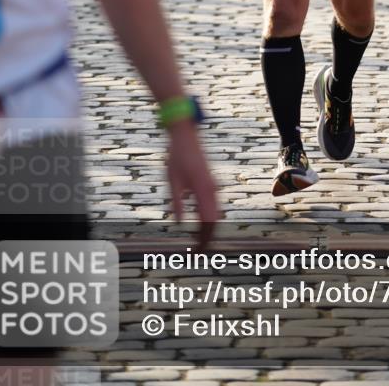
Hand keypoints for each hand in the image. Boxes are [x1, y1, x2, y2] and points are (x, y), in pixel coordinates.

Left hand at [165, 119, 220, 246]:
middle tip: (196, 253)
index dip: (204, 240)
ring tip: (198, 243)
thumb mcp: (172, 181)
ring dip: (209, 230)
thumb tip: (180, 224)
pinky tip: (200, 226)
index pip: (208, 223)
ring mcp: (213, 186)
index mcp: (202, 190)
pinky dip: (209, 219)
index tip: (197, 253)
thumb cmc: (176, 156)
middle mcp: (212, 189)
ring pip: (216, 214)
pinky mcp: (210, 183)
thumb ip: (177, 203)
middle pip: (215, 221)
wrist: (186, 135)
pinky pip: (214, 206)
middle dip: (208, 239)